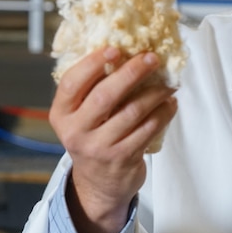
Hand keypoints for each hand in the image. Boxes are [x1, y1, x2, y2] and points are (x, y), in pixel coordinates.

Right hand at [49, 47, 177, 232]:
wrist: (98, 184)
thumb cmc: (93, 136)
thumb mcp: (81, 116)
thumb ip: (92, 88)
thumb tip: (126, 50)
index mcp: (61, 114)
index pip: (71, 83)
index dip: (93, 63)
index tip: (115, 48)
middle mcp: (76, 132)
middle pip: (105, 96)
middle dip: (132, 72)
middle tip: (151, 58)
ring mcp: (99, 147)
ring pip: (132, 112)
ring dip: (155, 93)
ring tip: (169, 82)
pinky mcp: (123, 159)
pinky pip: (148, 130)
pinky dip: (163, 113)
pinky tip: (170, 103)